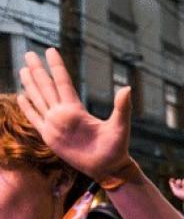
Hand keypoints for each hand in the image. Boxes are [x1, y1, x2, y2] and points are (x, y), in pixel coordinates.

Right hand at [17, 48, 133, 178]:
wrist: (107, 168)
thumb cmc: (116, 148)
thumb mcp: (120, 126)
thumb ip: (122, 107)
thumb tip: (127, 88)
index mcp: (77, 109)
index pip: (63, 82)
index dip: (56, 67)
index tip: (50, 50)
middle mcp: (64, 113)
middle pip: (47, 86)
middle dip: (37, 70)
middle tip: (29, 53)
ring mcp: (55, 124)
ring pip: (39, 99)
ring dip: (30, 84)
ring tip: (23, 69)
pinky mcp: (49, 136)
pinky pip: (35, 119)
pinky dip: (28, 108)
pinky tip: (21, 96)